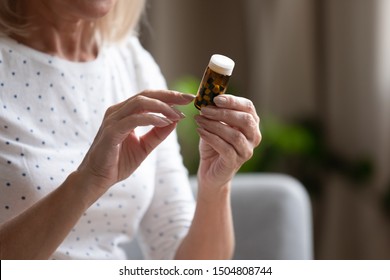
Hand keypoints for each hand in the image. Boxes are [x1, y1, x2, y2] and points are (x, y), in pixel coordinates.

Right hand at [77, 90, 193, 192]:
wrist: (97, 179)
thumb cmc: (118, 163)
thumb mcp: (144, 146)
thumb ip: (158, 133)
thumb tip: (176, 120)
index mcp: (124, 113)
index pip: (149, 97)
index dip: (169, 96)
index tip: (188, 99)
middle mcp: (117, 111)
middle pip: (146, 95)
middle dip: (169, 95)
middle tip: (188, 99)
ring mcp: (113, 120)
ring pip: (140, 103)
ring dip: (163, 106)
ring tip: (178, 114)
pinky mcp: (111, 132)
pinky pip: (134, 119)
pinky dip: (152, 119)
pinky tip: (165, 122)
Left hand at [194, 94, 260, 187]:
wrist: (210, 170)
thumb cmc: (214, 144)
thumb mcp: (215, 124)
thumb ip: (215, 112)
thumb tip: (207, 96)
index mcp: (251, 123)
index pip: (248, 107)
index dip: (233, 101)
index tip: (215, 98)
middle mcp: (254, 137)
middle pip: (245, 120)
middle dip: (223, 113)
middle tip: (204, 110)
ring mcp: (246, 151)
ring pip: (234, 135)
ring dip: (214, 125)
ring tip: (199, 120)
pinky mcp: (235, 162)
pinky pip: (225, 148)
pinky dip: (211, 138)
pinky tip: (200, 131)